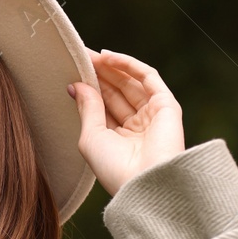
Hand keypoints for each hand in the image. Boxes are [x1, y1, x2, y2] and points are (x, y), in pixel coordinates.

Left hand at [67, 49, 185, 197]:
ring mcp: (153, 115)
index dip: (89, 87)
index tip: (71, 71)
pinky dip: (128, 65)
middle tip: (79, 56)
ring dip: (110, 67)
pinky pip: (148, 77)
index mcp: (118, 139)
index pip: (103, 106)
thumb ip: (87, 108)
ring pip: (130, 82)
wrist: (145, 183)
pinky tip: (107, 57)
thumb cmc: (114, 169)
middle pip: (116, 92)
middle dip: (98, 74)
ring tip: (89, 56)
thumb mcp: (91, 137)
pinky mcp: (167, 105)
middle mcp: (136, 126)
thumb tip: (76, 85)